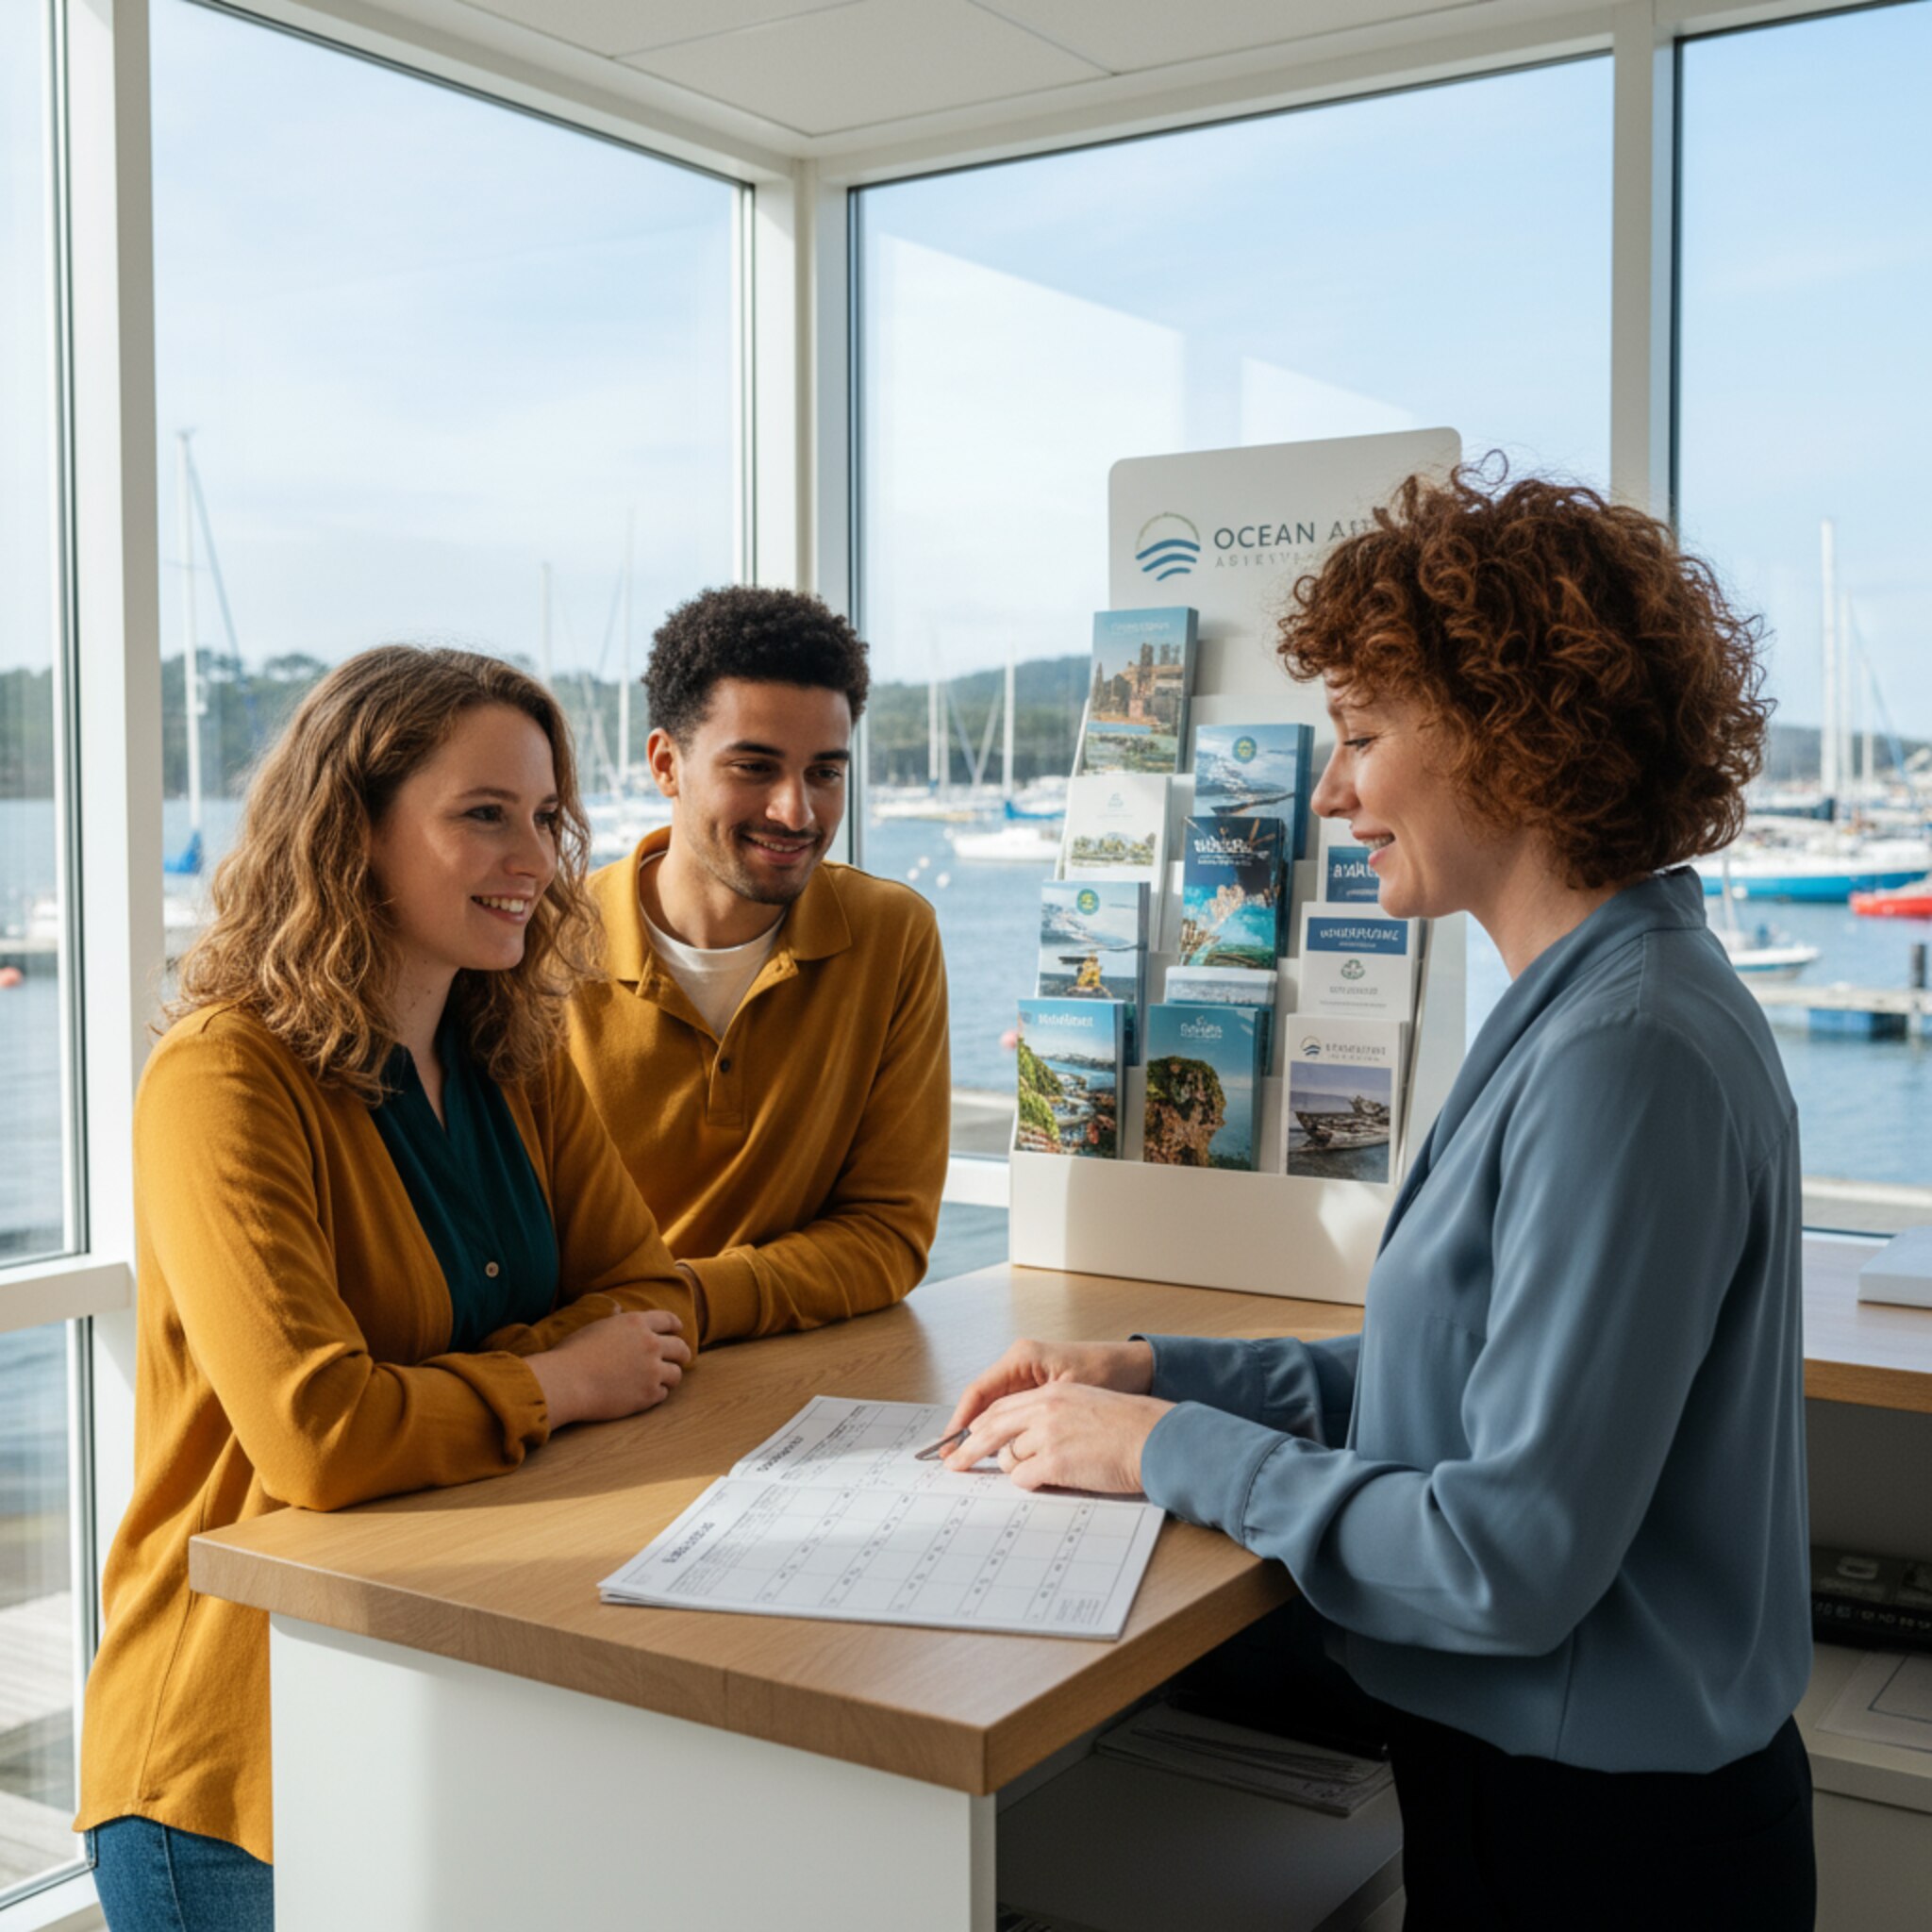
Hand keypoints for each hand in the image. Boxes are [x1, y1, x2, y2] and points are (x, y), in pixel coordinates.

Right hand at [529, 1310, 689, 1428]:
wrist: (568, 1382)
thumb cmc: (572, 1354)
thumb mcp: (595, 1327)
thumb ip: (614, 1321)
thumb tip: (619, 1312)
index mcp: (636, 1323)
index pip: (667, 1320)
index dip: (675, 1325)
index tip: (678, 1329)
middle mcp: (650, 1344)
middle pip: (680, 1347)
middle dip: (682, 1353)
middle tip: (681, 1358)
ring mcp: (652, 1370)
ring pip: (676, 1373)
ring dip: (670, 1376)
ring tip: (663, 1380)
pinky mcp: (648, 1394)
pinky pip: (663, 1394)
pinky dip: (657, 1394)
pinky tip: (646, 1394)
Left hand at [942, 1381, 1171, 1494]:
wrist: (1154, 1439)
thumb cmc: (1126, 1428)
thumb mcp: (1082, 1405)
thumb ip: (1049, 1415)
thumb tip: (1017, 1441)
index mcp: (1050, 1392)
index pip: (1000, 1407)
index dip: (977, 1425)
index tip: (963, 1439)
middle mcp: (1044, 1408)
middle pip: (990, 1428)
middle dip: (968, 1448)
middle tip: (954, 1464)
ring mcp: (1047, 1434)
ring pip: (1008, 1458)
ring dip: (1018, 1469)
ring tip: (1047, 1471)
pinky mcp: (1054, 1461)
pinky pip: (1024, 1479)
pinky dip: (1033, 1483)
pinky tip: (1055, 1479)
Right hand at [943, 1336, 1154, 1438]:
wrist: (1134, 1368)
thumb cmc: (1108, 1374)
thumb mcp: (1068, 1395)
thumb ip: (1035, 1419)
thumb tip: (1006, 1448)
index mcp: (1022, 1357)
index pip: (979, 1392)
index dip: (961, 1421)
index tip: (950, 1445)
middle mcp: (1019, 1363)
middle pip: (982, 1401)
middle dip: (966, 1430)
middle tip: (952, 1458)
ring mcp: (1027, 1374)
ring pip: (994, 1408)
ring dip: (981, 1432)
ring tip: (966, 1457)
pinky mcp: (1037, 1387)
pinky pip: (1011, 1410)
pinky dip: (1001, 1429)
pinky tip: (995, 1449)